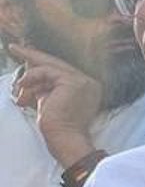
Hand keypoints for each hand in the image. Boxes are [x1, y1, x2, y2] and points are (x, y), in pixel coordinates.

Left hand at [12, 42, 103, 167]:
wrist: (64, 138)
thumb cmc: (56, 125)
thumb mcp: (49, 98)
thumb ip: (44, 83)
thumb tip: (30, 67)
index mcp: (87, 87)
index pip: (62, 69)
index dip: (42, 62)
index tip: (25, 53)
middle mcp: (89, 82)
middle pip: (56, 64)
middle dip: (32, 56)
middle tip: (14, 48)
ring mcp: (84, 81)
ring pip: (49, 67)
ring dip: (30, 77)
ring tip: (20, 88)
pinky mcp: (73, 82)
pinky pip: (46, 72)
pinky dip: (32, 77)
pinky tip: (23, 86)